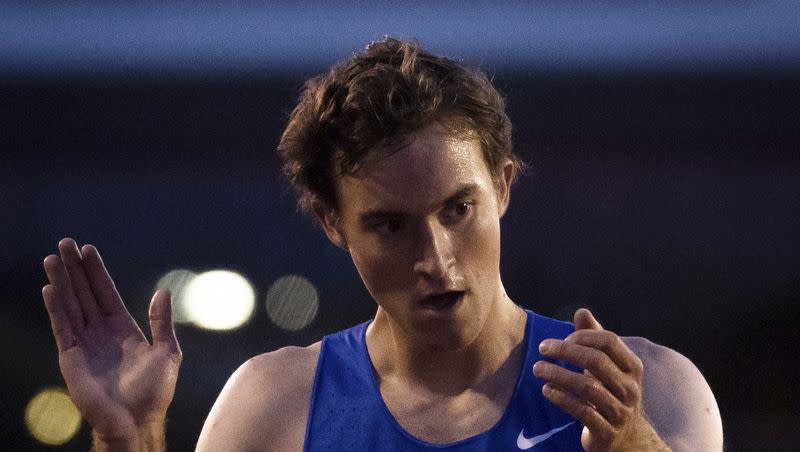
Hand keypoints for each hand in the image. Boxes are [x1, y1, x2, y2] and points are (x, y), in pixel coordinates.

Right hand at [42, 238, 181, 440]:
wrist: (137, 422)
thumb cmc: (155, 392)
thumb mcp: (167, 352)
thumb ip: (162, 321)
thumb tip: (162, 291)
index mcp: (124, 329)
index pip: (107, 293)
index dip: (97, 272)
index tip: (88, 250)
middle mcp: (101, 333)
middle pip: (85, 294)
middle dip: (75, 269)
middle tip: (65, 242)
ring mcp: (85, 344)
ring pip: (71, 305)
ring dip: (62, 282)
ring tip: (52, 258)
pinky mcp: (72, 358)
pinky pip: (63, 328)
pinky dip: (56, 308)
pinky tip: (50, 288)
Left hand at [533, 309, 668, 450]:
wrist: (628, 439)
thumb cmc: (611, 393)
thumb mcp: (608, 367)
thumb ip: (595, 338)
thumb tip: (581, 311)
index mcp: (632, 367)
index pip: (609, 341)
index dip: (583, 335)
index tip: (561, 339)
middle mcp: (630, 388)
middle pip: (596, 361)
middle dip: (565, 351)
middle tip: (542, 348)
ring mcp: (620, 411)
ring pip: (587, 387)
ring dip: (558, 374)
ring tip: (537, 368)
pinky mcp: (607, 432)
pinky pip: (581, 411)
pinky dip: (561, 398)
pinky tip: (546, 390)